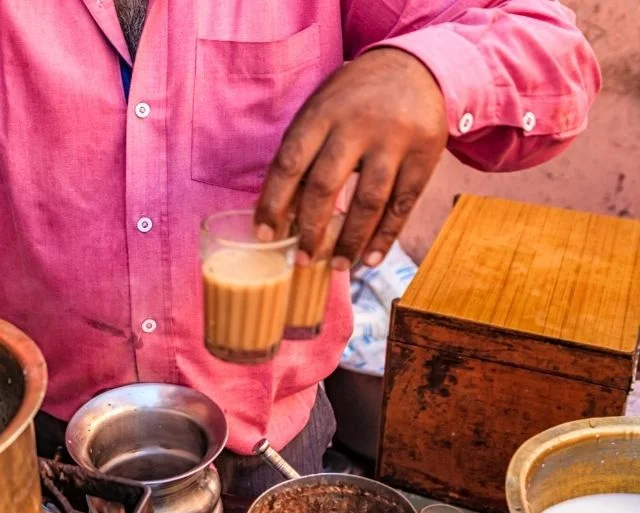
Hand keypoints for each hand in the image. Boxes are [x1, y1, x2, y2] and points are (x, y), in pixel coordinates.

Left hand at [255, 48, 447, 269]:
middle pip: (326, 185)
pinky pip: (402, 205)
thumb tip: (282, 212)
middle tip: (301, 260)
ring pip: (368, 201)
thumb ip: (303, 152)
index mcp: (321, 113)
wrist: (415, 67)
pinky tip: (369, 258)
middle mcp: (357, 125)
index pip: (289, 163)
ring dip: (349, 240)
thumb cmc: (353, 99)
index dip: (273, 202)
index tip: (264, 235)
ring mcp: (394, 141)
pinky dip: (385, 237)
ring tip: (336, 267)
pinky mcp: (425, 155)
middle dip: (310, 229)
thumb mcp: (321, 110)